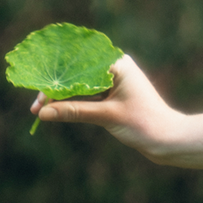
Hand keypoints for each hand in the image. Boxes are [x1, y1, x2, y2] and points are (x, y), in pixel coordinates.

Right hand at [30, 55, 183, 160]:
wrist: (167, 139)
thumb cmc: (143, 123)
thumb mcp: (106, 116)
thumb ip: (74, 112)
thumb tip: (43, 113)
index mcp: (119, 64)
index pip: (80, 65)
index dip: (58, 79)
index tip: (39, 94)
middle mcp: (116, 67)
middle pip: (78, 74)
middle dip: (56, 90)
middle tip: (34, 107)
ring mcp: (115, 80)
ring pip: (81, 85)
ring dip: (62, 98)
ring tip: (39, 111)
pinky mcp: (113, 94)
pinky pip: (87, 94)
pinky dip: (72, 103)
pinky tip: (55, 111)